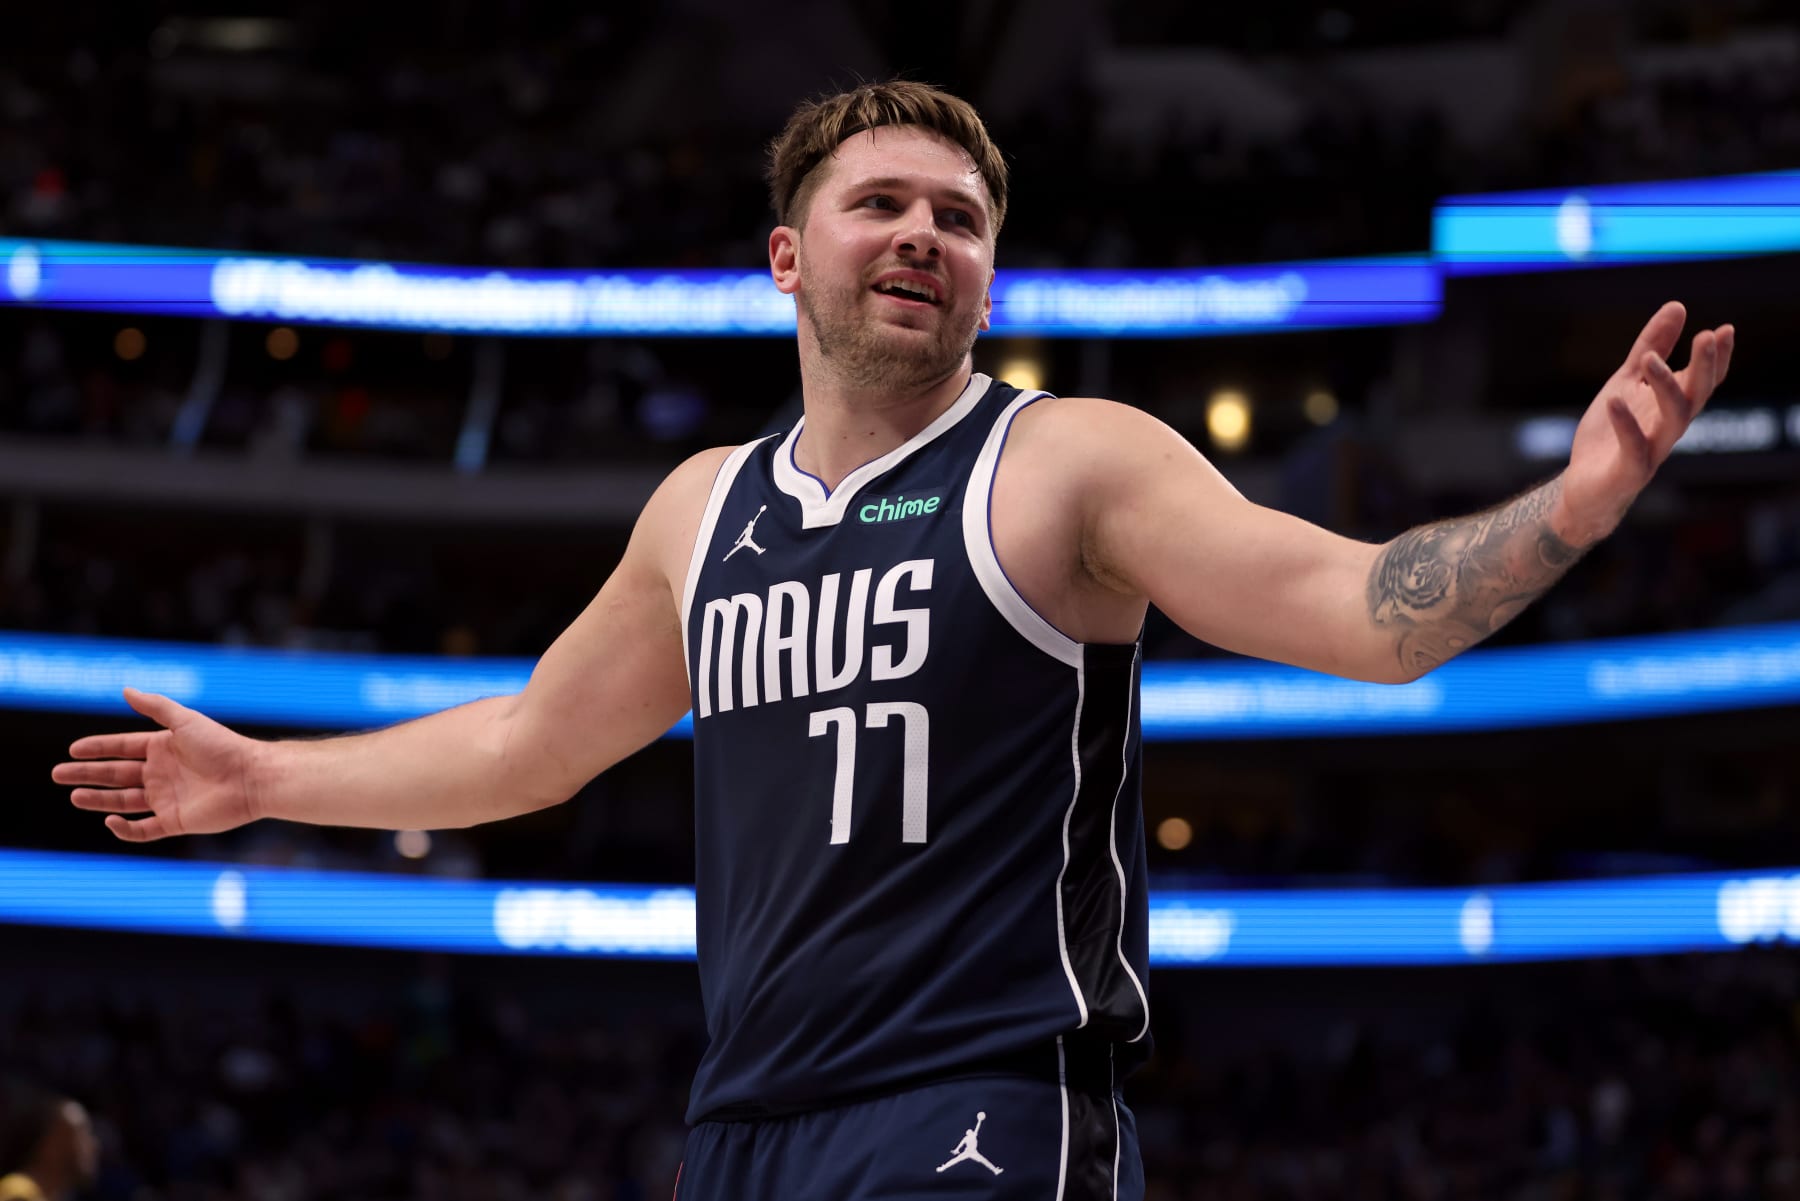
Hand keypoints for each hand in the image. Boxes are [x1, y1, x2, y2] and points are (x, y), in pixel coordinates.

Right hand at [52, 688, 263, 841]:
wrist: (251, 778)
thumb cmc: (221, 746)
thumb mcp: (185, 721)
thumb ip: (155, 707)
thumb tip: (125, 690)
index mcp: (164, 748)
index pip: (122, 748)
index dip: (98, 748)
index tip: (73, 749)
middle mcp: (162, 773)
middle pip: (117, 775)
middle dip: (88, 774)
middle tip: (58, 773)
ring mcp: (167, 799)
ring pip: (124, 802)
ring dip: (98, 799)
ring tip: (74, 796)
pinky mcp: (175, 821)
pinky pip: (143, 829)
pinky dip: (125, 828)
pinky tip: (109, 819)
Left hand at [1557, 301, 1734, 544]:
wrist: (1582, 489)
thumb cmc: (1610, 434)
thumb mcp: (1627, 382)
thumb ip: (1651, 347)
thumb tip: (1678, 306)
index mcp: (1672, 407)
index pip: (1705, 381)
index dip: (1717, 358)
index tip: (1723, 329)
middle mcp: (1669, 429)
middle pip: (1697, 396)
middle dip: (1705, 367)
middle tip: (1706, 336)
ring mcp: (1652, 451)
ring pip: (1674, 420)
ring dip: (1667, 387)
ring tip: (1650, 360)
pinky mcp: (1629, 472)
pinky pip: (1634, 448)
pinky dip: (1626, 424)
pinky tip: (1615, 400)